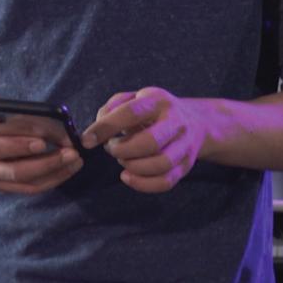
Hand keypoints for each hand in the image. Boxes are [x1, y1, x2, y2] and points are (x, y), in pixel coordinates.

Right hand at [0, 97, 80, 194]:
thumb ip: (8, 112)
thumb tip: (45, 118)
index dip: (18, 146)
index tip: (42, 142)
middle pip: (15, 171)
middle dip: (47, 163)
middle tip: (71, 152)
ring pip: (27, 184)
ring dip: (55, 173)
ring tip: (76, 160)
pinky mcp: (5, 187)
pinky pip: (31, 188)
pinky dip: (52, 179)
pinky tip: (67, 168)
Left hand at [83, 87, 208, 193]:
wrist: (196, 122)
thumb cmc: (154, 112)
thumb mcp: (135, 99)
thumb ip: (112, 108)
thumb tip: (97, 129)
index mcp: (158, 101)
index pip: (131, 113)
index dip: (105, 128)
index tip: (86, 140)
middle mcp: (176, 122)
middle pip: (150, 142)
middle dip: (122, 150)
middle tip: (112, 148)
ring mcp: (184, 145)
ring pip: (161, 164)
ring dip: (133, 167)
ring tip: (123, 160)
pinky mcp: (186, 166)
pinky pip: (166, 182)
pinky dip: (143, 184)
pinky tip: (128, 176)